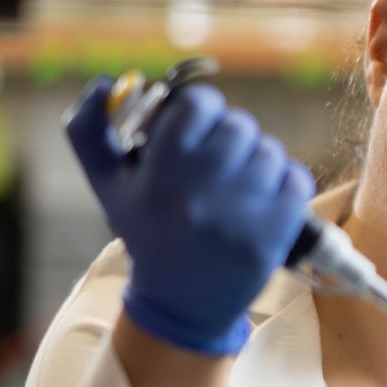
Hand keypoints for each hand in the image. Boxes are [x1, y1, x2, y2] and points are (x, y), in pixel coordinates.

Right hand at [64, 75, 312, 354]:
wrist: (181, 302)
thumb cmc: (147, 232)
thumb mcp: (108, 185)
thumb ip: (89, 131)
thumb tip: (101, 84)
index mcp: (160, 173)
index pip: (200, 103)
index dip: (201, 110)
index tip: (196, 129)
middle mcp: (201, 191)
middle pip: (239, 125)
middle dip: (230, 138)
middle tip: (216, 164)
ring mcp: (242, 212)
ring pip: (270, 150)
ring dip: (258, 161)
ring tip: (236, 188)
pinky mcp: (277, 231)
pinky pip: (297, 178)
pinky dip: (285, 184)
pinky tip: (260, 203)